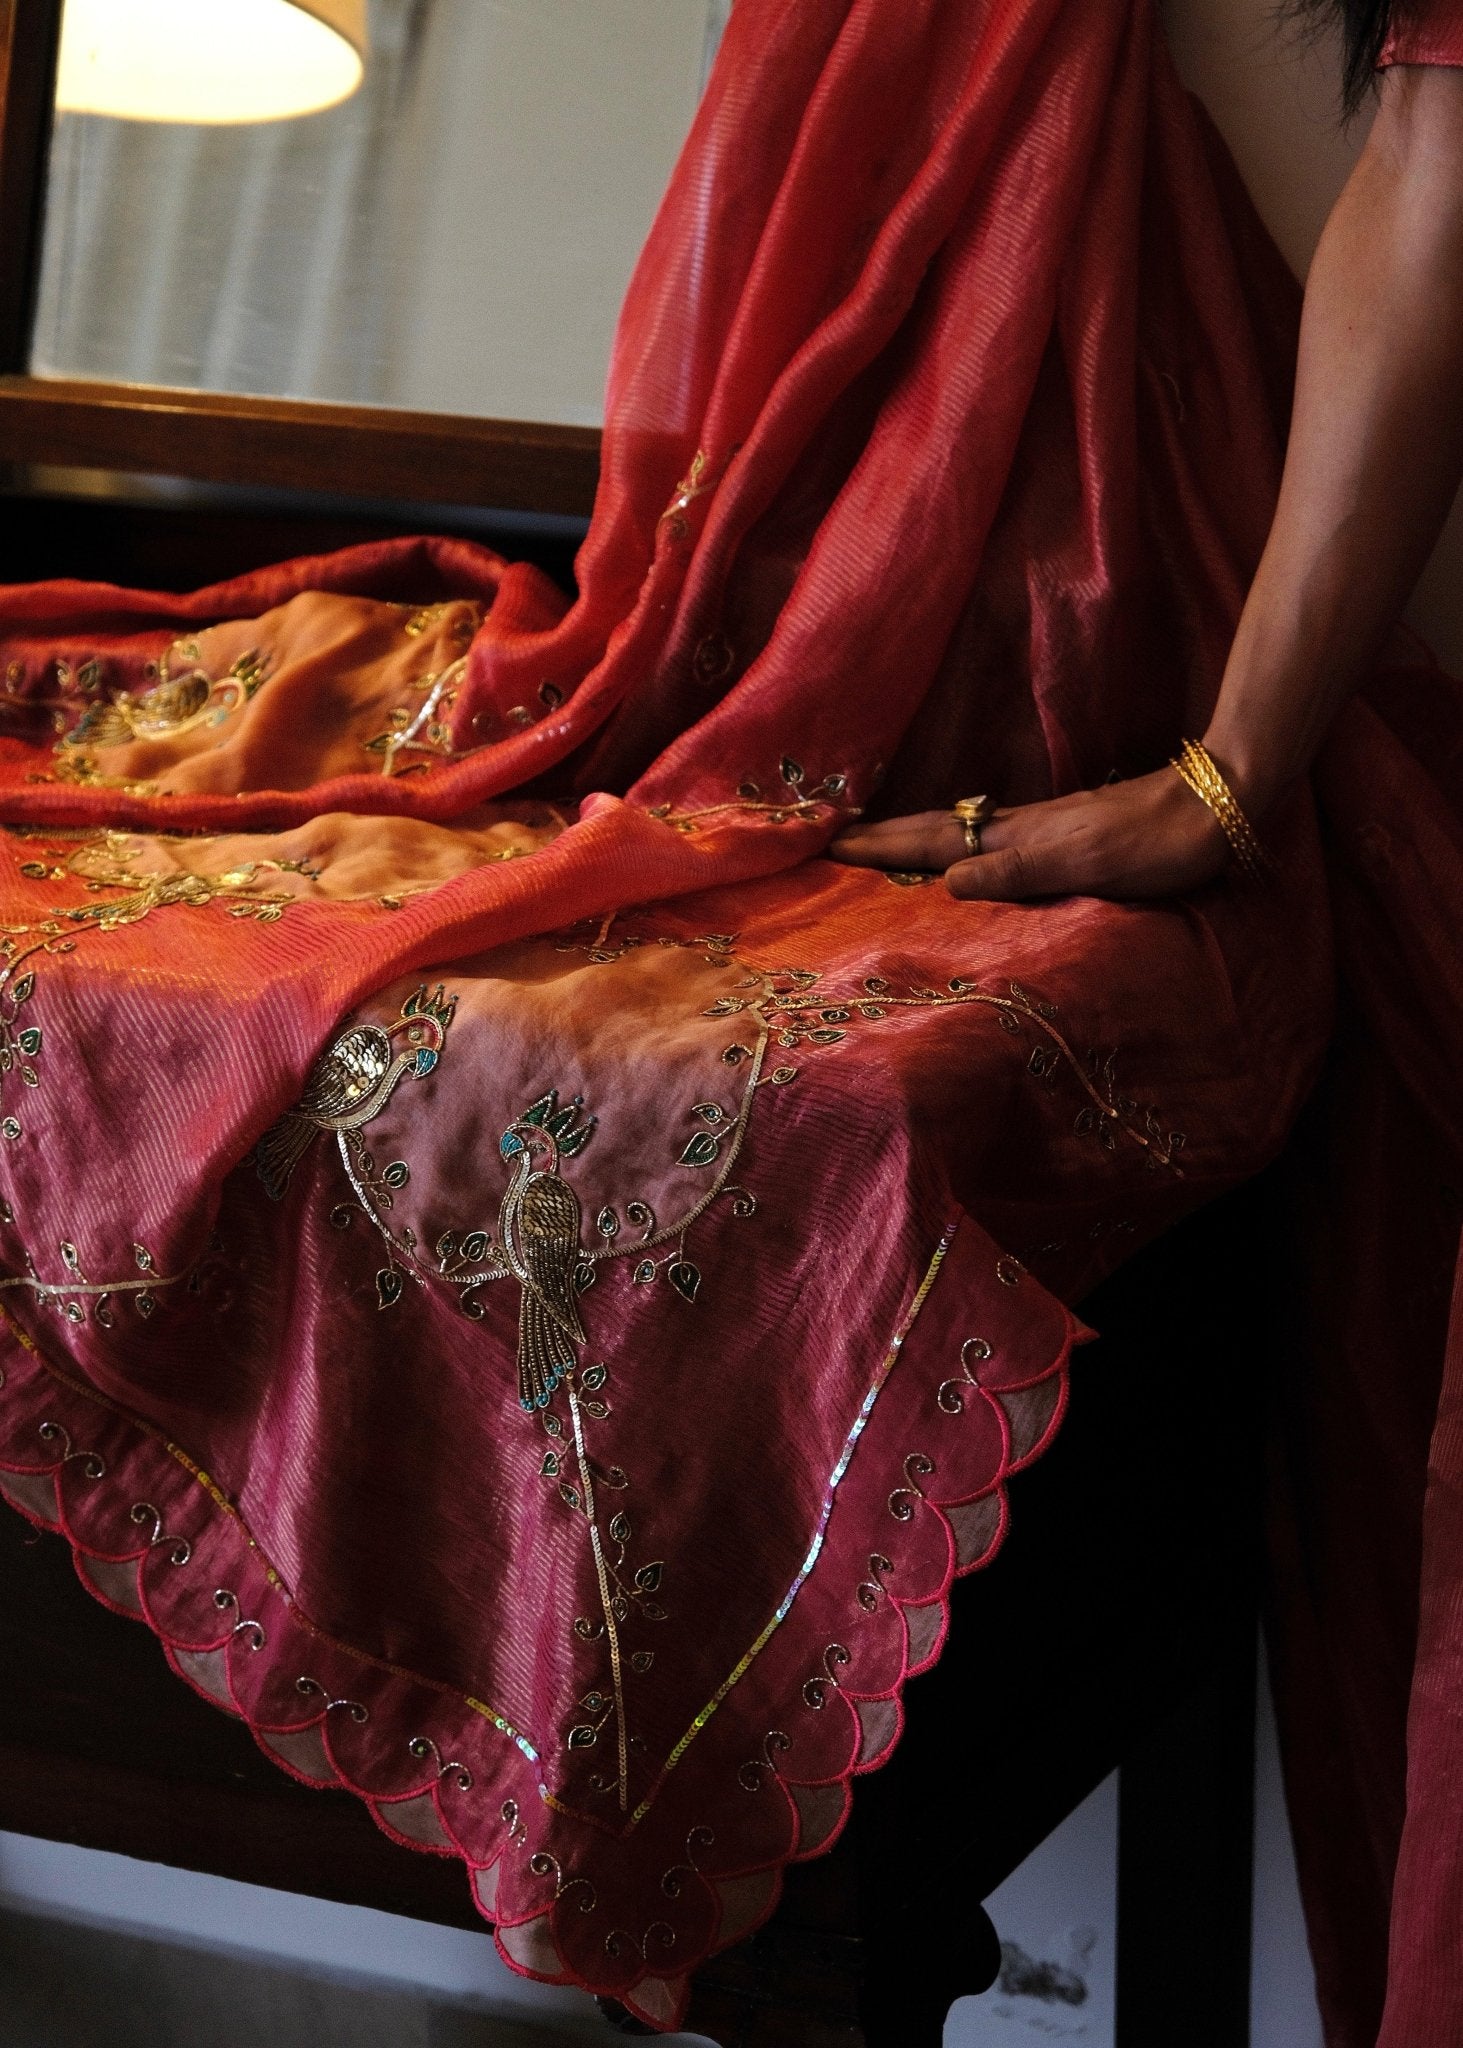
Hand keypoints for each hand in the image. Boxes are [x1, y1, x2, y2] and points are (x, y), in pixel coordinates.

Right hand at [829, 768, 1231, 900]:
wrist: (1216, 803)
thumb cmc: (1156, 842)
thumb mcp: (1088, 863)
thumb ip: (1020, 870)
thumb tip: (947, 880)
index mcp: (1019, 835)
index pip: (933, 841)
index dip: (882, 847)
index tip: (829, 848)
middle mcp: (1022, 827)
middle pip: (937, 828)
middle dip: (883, 835)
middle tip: (831, 841)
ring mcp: (1043, 826)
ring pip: (960, 829)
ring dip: (913, 836)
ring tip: (876, 843)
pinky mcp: (1066, 831)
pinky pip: (989, 835)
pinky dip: (956, 840)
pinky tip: (960, 850)